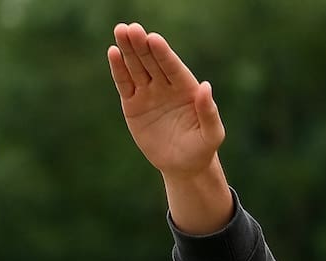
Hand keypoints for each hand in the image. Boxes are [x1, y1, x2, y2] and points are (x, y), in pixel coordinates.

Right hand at [107, 22, 231, 232]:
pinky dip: (118, 69)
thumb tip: (206, 86)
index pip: (173, 68)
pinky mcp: (133, 104)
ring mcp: (149, 93)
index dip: (164, 54)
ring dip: (128, 50)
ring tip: (120, 31)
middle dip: (142, 45)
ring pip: (137, 68)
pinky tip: (113, 53)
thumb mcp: (211, 134)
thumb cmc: (201, 149)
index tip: (154, 39)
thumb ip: (209, 112)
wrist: (183, 166)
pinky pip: (125, 83)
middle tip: (131, 28)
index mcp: (187, 89)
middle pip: (152, 62)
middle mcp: (166, 86)